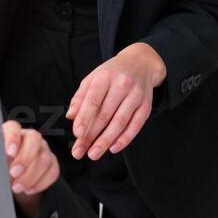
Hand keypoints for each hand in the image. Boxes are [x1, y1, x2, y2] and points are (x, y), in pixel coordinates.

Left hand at [3, 120, 58, 217]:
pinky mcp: (51, 162)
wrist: (10, 182)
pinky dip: (41, 183)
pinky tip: (29, 189)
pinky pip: (53, 170)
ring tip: (17, 187)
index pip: (13, 127)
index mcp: (10, 133)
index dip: (13, 137)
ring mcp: (42, 149)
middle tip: (13, 174)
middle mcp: (28, 137)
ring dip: (31, 176)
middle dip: (25, 159)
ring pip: (45, 157)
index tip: (9, 152)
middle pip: (34, 138)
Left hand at [65, 43, 165, 158]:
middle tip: (80, 152)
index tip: (77, 135)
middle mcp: (121, 85)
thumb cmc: (112, 73)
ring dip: (105, 141)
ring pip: (120, 122)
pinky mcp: (146, 105)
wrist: (140, 63)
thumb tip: (70, 116)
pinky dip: (125, 139)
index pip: (92, 101)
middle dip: (91, 136)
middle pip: (105, 115)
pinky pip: (135, 125)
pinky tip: (113, 148)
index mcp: (104, 77)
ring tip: (94, 153)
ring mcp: (136, 95)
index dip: (84, 119)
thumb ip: (80, 97)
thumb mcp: (92, 78)